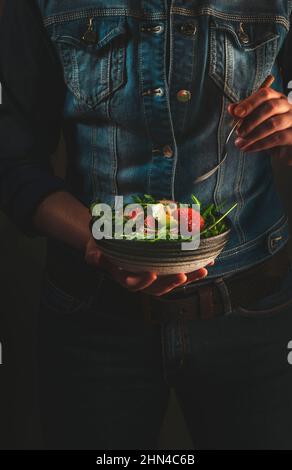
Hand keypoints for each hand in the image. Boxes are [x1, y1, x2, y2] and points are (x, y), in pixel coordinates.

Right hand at [85, 237, 213, 295]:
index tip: (151, 274)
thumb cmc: (103, 245)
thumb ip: (94, 255)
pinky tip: (207, 260)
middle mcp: (142, 279)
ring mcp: (155, 275)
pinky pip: (180, 270)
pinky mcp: (165, 269)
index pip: (133, 284)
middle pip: (158, 287)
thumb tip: (94, 258)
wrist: (112, 240)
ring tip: (203, 269)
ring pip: (173, 281)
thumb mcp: (94, 248)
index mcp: (125, 277)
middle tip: (183, 275)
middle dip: (172, 283)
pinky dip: (194, 267)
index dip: (143, 282)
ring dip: (189, 277)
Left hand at [228, 87, 291, 164]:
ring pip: (273, 124)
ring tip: (240, 143)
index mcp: (277, 99)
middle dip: (251, 120)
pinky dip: (259, 144)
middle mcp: (288, 107)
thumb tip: (231, 108)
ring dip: (253, 135)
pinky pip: (277, 138)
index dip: (249, 102)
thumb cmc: (267, 134)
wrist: (282, 152)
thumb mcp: (254, 123)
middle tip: (238, 132)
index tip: (236, 113)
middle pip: (270, 106)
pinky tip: (248, 148)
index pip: (265, 94)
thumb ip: (244, 115)